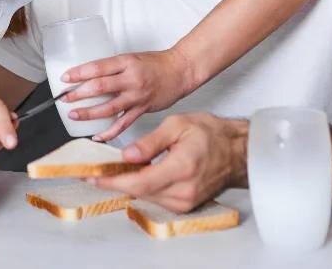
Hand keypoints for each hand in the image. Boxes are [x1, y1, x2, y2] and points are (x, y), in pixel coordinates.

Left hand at [61, 49, 194, 141]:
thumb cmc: (155, 63)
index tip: (66, 78)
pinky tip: (97, 136)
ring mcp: (137, 96)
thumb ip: (113, 68)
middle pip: (100, 87)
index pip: (98, 67)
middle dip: (79, 94)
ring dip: (89, 113)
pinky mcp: (142, 109)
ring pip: (109, 107)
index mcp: (126, 62)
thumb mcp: (131, 58)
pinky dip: (109, 132)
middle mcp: (131, 79)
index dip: (79, 73)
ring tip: (74, 115)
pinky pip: (123, 124)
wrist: (180, 71)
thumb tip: (89, 77)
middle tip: (65, 99)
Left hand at [92, 113, 246, 213]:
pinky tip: (139, 175)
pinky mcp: (186, 205)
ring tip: (118, 170)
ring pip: (147, 197)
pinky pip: (158, 199)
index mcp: (181, 168)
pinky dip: (145, 187)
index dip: (113, 181)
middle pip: (139, 192)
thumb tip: (127, 156)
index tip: (94, 177)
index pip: (139, 182)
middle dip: (117, 181)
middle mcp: (184, 190)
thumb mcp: (178, 125)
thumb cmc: (212, 134)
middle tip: (99, 170)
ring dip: (130, 184)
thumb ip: (150, 142)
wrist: (237, 151)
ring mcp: (186, 201)